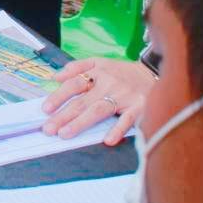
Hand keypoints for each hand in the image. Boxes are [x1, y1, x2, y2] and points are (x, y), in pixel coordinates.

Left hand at [41, 58, 155, 145]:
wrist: (157, 71)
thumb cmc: (123, 72)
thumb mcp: (100, 62)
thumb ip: (77, 68)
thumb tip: (56, 77)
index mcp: (98, 72)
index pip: (74, 84)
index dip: (59, 96)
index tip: (45, 109)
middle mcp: (109, 83)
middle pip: (82, 101)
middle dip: (63, 115)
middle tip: (48, 129)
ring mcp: (125, 95)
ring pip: (99, 110)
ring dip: (81, 123)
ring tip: (65, 134)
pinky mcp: (141, 106)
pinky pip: (128, 119)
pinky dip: (118, 129)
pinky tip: (108, 140)